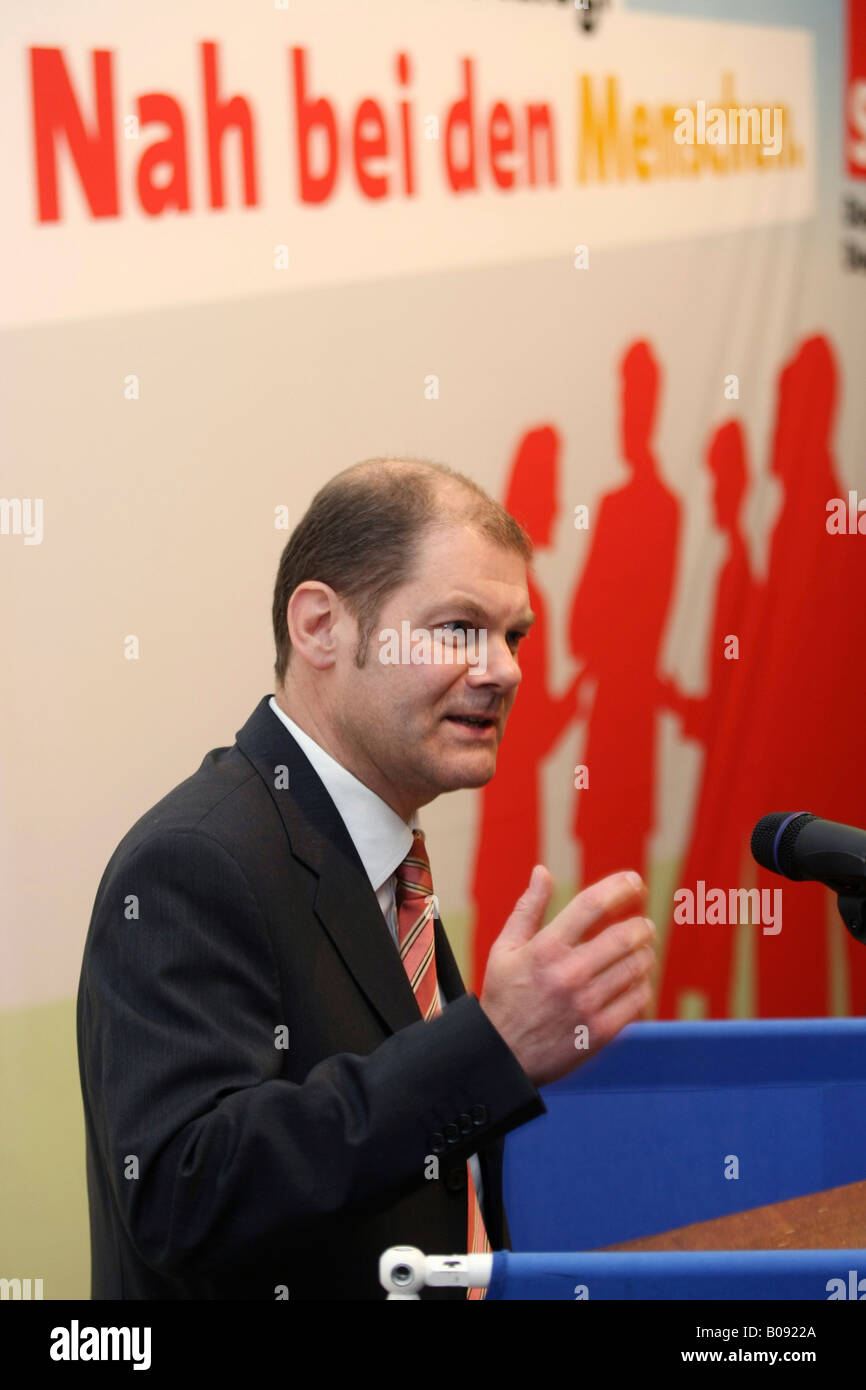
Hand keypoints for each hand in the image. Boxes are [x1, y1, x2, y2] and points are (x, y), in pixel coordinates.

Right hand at [479, 867, 655, 1087]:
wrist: (502, 1057)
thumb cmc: (504, 998)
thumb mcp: (506, 950)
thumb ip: (528, 909)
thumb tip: (542, 871)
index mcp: (545, 949)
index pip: (591, 905)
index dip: (619, 887)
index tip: (635, 881)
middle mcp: (568, 974)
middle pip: (623, 936)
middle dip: (641, 926)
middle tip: (645, 926)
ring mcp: (586, 1004)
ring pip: (636, 967)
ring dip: (644, 954)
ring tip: (641, 953)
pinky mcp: (600, 1032)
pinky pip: (637, 1000)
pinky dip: (641, 985)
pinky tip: (635, 981)